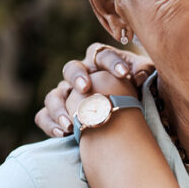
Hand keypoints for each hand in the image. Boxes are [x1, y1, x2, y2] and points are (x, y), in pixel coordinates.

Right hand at [35, 43, 154, 136]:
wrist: (125, 114)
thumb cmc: (135, 90)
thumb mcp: (143, 79)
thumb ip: (144, 71)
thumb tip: (139, 75)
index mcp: (99, 62)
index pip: (101, 54)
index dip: (112, 62)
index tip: (125, 74)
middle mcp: (80, 76)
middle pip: (71, 69)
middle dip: (77, 77)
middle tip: (85, 88)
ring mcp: (66, 94)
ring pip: (54, 95)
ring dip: (60, 107)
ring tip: (71, 123)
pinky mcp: (58, 114)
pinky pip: (44, 116)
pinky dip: (50, 124)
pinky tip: (63, 133)